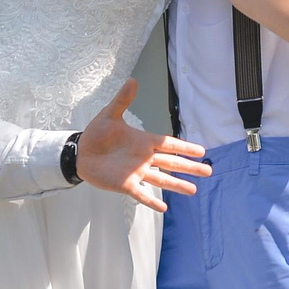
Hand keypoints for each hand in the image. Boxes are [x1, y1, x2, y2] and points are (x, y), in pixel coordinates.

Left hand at [74, 80, 211, 212]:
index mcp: (143, 141)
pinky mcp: (125, 185)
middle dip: (190, 167)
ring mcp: (136, 172)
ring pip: (162, 180)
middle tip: (208, 171)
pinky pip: (141, 194)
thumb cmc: (96, 134)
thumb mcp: (109, 115)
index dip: (185, 147)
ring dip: (177, 185)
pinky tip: (164, 208)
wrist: (80, 152)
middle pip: (172, 163)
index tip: (202, 151)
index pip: (169, 144)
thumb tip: (133, 80)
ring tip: (194, 191)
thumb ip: (123, 100)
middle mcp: (144, 158)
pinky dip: (151, 201)